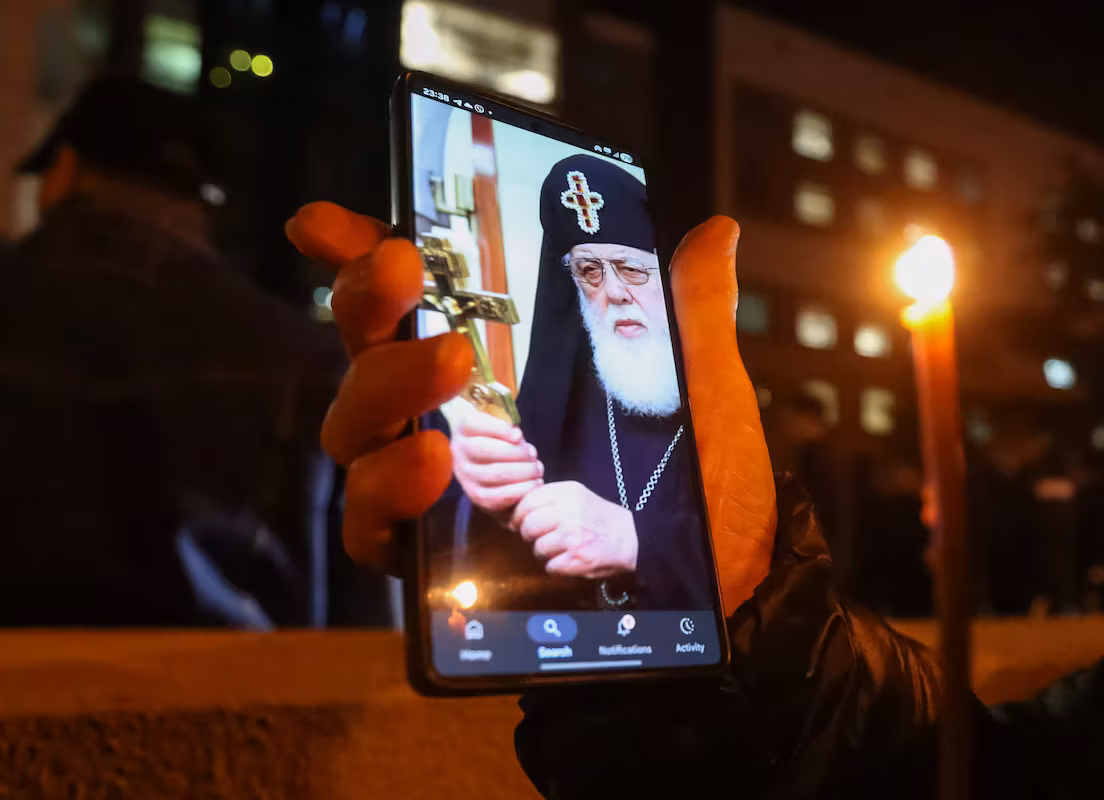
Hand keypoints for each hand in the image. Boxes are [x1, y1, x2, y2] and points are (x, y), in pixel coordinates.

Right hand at [287, 202, 774, 609]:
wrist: (725, 595)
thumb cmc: (702, 493)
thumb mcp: (703, 393)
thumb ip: (690, 313)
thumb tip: (713, 232)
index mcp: (496, 379)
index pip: (411, 309)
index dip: (359, 260)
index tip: (327, 226)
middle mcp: (447, 427)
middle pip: (366, 358)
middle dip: (370, 308)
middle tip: (406, 275)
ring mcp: (432, 494)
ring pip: (356, 434)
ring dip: (385, 389)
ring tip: (447, 370)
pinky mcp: (432, 562)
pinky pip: (371, 528)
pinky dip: (388, 489)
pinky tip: (432, 462)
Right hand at [450, 407, 543, 511]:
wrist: (485, 460)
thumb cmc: (500, 437)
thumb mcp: (502, 424)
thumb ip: (509, 428)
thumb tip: (516, 437)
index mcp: (464, 427)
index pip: (472, 423)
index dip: (497, 428)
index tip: (518, 435)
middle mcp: (459, 450)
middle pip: (483, 449)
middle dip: (514, 452)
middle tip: (533, 454)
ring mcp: (464, 474)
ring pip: (491, 474)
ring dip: (521, 472)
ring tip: (537, 469)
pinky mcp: (474, 494)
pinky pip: (494, 497)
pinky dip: (518, 491)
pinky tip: (533, 484)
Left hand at [512, 481, 636, 577]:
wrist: (631, 537)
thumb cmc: (596, 518)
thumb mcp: (574, 496)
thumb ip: (547, 500)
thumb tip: (512, 514)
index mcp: (566, 491)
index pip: (526, 502)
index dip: (521, 516)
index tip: (525, 523)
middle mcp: (569, 511)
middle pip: (528, 527)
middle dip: (531, 536)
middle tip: (544, 537)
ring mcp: (573, 535)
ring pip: (538, 549)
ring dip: (545, 553)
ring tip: (561, 548)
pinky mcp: (578, 558)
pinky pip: (551, 567)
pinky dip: (557, 567)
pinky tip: (570, 559)